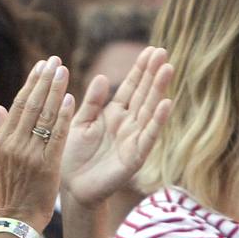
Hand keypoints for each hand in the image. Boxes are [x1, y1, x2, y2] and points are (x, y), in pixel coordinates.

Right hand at [0, 57, 72, 227]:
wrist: (15, 218)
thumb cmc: (9, 190)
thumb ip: (0, 133)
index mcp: (3, 140)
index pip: (18, 103)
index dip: (31, 82)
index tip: (41, 65)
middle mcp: (14, 143)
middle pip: (31, 104)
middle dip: (44, 80)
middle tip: (55, 60)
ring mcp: (30, 153)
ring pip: (43, 115)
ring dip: (55, 91)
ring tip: (64, 71)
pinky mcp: (46, 165)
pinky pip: (55, 135)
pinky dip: (62, 116)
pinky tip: (70, 99)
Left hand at [59, 46, 174, 208]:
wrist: (71, 187)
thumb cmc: (73, 155)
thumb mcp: (80, 123)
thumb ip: (92, 102)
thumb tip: (102, 76)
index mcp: (113, 113)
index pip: (131, 87)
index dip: (140, 70)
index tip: (151, 50)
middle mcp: (127, 123)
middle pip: (143, 94)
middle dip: (153, 74)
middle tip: (163, 52)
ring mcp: (134, 139)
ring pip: (149, 110)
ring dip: (159, 91)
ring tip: (168, 70)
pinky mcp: (135, 156)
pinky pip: (148, 136)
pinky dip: (157, 121)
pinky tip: (166, 104)